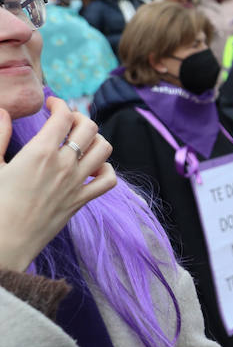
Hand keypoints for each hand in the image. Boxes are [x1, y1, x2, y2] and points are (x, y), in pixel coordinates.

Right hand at [0, 97, 116, 271]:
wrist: (4, 243)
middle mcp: (64, 164)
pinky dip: (106, 169)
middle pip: (89, 127)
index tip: (51, 104)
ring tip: (80, 140)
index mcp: (40, 152)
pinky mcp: (81, 201)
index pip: (63, 116)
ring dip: (96, 139)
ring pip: (104, 149)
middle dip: (79, 117)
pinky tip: (92, 167)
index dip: (59, 103)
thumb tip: (3, 111)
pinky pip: (108, 180)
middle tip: (65, 120)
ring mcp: (76, 183)